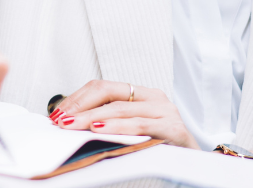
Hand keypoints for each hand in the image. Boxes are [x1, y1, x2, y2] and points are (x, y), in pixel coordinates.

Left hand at [50, 80, 198, 149]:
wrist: (193, 165)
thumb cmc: (160, 147)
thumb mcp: (131, 130)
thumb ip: (108, 121)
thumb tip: (70, 121)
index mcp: (142, 94)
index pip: (103, 87)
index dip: (78, 98)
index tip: (58, 112)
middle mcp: (155, 98)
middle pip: (109, 93)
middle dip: (81, 106)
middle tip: (61, 119)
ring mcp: (166, 111)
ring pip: (121, 109)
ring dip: (92, 117)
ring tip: (73, 124)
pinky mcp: (174, 129)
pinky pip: (140, 126)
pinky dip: (118, 127)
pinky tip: (100, 130)